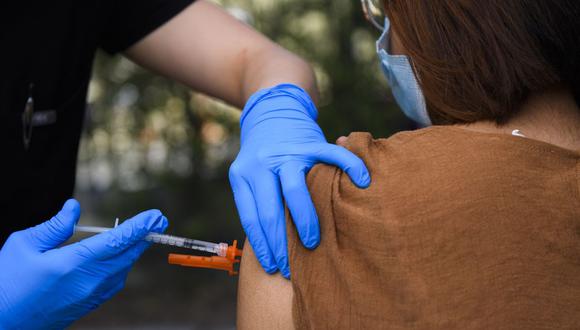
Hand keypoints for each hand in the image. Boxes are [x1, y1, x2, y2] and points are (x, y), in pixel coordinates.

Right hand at [0, 199, 167, 328]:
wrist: (0, 324)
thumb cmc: (6, 282)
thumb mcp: (24, 245)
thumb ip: (55, 226)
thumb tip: (74, 208)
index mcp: (73, 264)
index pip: (117, 241)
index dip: (139, 227)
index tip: (156, 217)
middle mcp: (88, 282)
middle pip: (126, 255)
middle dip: (144, 236)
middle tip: (160, 221)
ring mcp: (89, 296)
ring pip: (122, 270)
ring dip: (133, 251)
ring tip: (141, 235)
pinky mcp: (86, 306)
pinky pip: (113, 282)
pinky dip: (122, 266)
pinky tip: (119, 258)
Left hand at [229, 84, 370, 277]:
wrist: (271, 111)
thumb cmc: (263, 156)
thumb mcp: (250, 174)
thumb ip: (258, 199)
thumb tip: (271, 243)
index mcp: (243, 174)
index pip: (251, 217)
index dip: (263, 245)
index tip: (272, 266)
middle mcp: (261, 162)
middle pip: (270, 210)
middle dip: (281, 243)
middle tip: (291, 266)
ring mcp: (286, 151)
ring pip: (294, 190)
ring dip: (304, 221)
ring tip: (312, 243)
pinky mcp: (310, 140)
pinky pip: (332, 155)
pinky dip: (349, 167)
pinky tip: (362, 180)